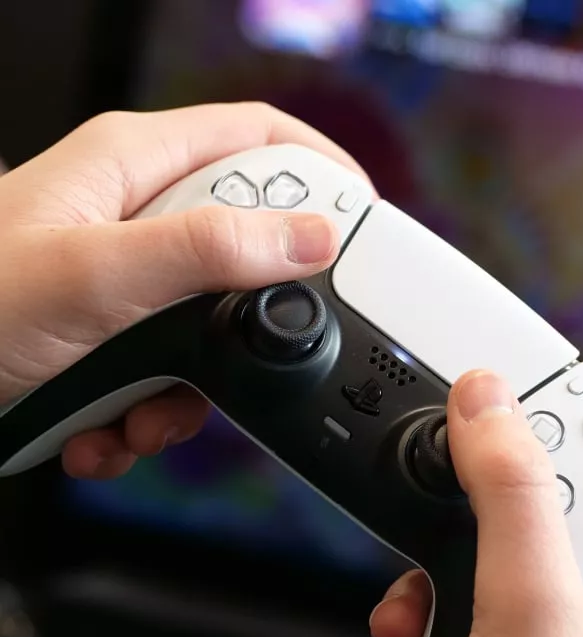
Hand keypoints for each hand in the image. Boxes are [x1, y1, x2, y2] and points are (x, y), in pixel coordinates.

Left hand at [0, 102, 371, 477]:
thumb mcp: (93, 277)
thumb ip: (208, 251)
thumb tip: (312, 236)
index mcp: (131, 165)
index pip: (261, 137)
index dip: (322, 173)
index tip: (366, 228)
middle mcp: (132, 217)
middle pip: (248, 250)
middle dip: (248, 320)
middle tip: (237, 354)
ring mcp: (121, 283)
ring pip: (213, 332)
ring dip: (189, 393)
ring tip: (140, 413)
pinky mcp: (107, 340)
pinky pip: (168, 379)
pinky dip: (146, 419)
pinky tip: (103, 430)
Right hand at [358, 370, 582, 636]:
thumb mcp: (533, 618)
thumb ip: (514, 502)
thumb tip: (493, 403)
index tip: (542, 396)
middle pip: (560, 514)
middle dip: (490, 510)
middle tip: (457, 505)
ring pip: (495, 572)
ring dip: (437, 582)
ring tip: (413, 610)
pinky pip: (458, 630)